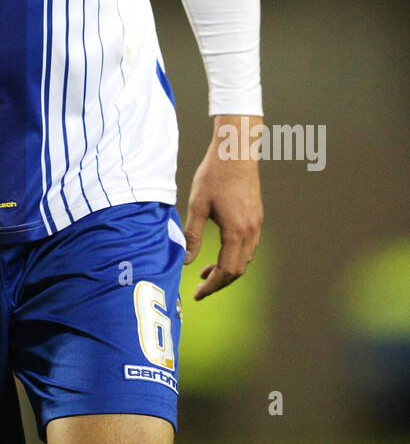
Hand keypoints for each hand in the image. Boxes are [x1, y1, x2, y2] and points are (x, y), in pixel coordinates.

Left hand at [183, 114, 262, 299]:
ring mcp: (256, 223)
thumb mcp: (197, 204)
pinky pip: (249, 246)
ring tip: (207, 269)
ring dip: (228, 268)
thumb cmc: (214, 174)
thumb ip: (193, 235)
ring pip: (246, 258)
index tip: (198, 293)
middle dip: (220, 281)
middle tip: (201, 285)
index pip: (227, 271)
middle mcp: (251, 231)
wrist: (236, 150)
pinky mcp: (256, 216)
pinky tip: (221, 250)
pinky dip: (235, 255)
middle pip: (238, 269)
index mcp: (236, 231)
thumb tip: (186, 260)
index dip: (212, 285)